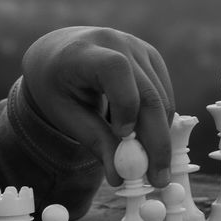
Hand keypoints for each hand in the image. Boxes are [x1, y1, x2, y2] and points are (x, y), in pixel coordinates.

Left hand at [21, 26, 174, 187]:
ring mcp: (137, 47)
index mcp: (84, 52)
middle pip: (148, 91)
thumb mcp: (64, 115)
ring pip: (162, 98)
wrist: (60, 54)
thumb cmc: (56, 85)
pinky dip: (159, 122)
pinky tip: (146, 140)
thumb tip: (121, 176)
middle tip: (158, 178)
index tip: (124, 137)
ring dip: (160, 136)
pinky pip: (164, 94)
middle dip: (157, 140)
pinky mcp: (151, 56)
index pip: (115, 70)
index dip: (125, 103)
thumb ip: (94, 140)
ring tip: (149, 168)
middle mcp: (116, 42)